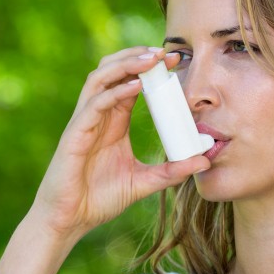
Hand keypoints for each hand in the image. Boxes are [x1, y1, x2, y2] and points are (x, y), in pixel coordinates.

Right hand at [30, 46, 210, 242]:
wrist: (70, 220)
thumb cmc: (99, 199)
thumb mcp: (143, 183)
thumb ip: (170, 171)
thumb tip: (203, 163)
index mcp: (113, 122)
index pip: (131, 83)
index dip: (151, 68)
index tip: (176, 61)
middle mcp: (98, 116)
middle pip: (113, 71)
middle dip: (138, 56)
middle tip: (166, 52)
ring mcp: (84, 122)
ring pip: (100, 78)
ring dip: (126, 64)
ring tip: (151, 59)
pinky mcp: (75, 134)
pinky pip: (94, 105)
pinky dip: (115, 92)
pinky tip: (135, 86)